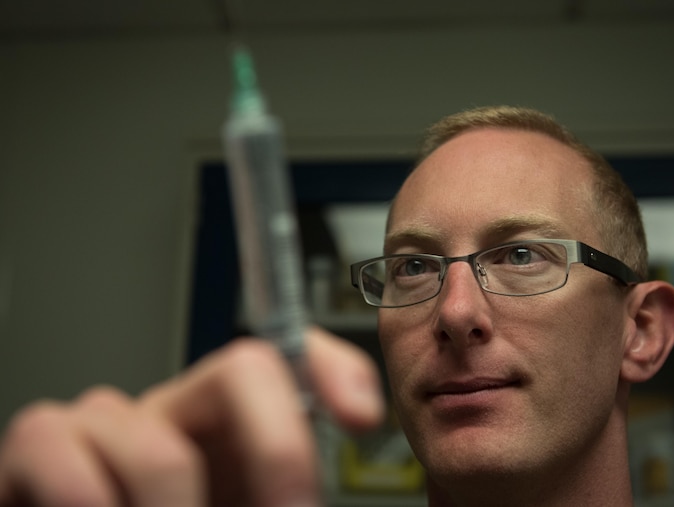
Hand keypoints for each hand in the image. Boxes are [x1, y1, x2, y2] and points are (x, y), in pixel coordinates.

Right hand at [0, 326, 383, 506]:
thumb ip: (285, 495)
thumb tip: (323, 489)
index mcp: (234, 425)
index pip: (292, 358)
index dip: (334, 370)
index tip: (361, 418)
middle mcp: (178, 409)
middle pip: (243, 372)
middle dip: (277, 452)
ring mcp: (110, 421)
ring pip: (161, 452)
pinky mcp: (42, 443)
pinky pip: (62, 451)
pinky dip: (92, 505)